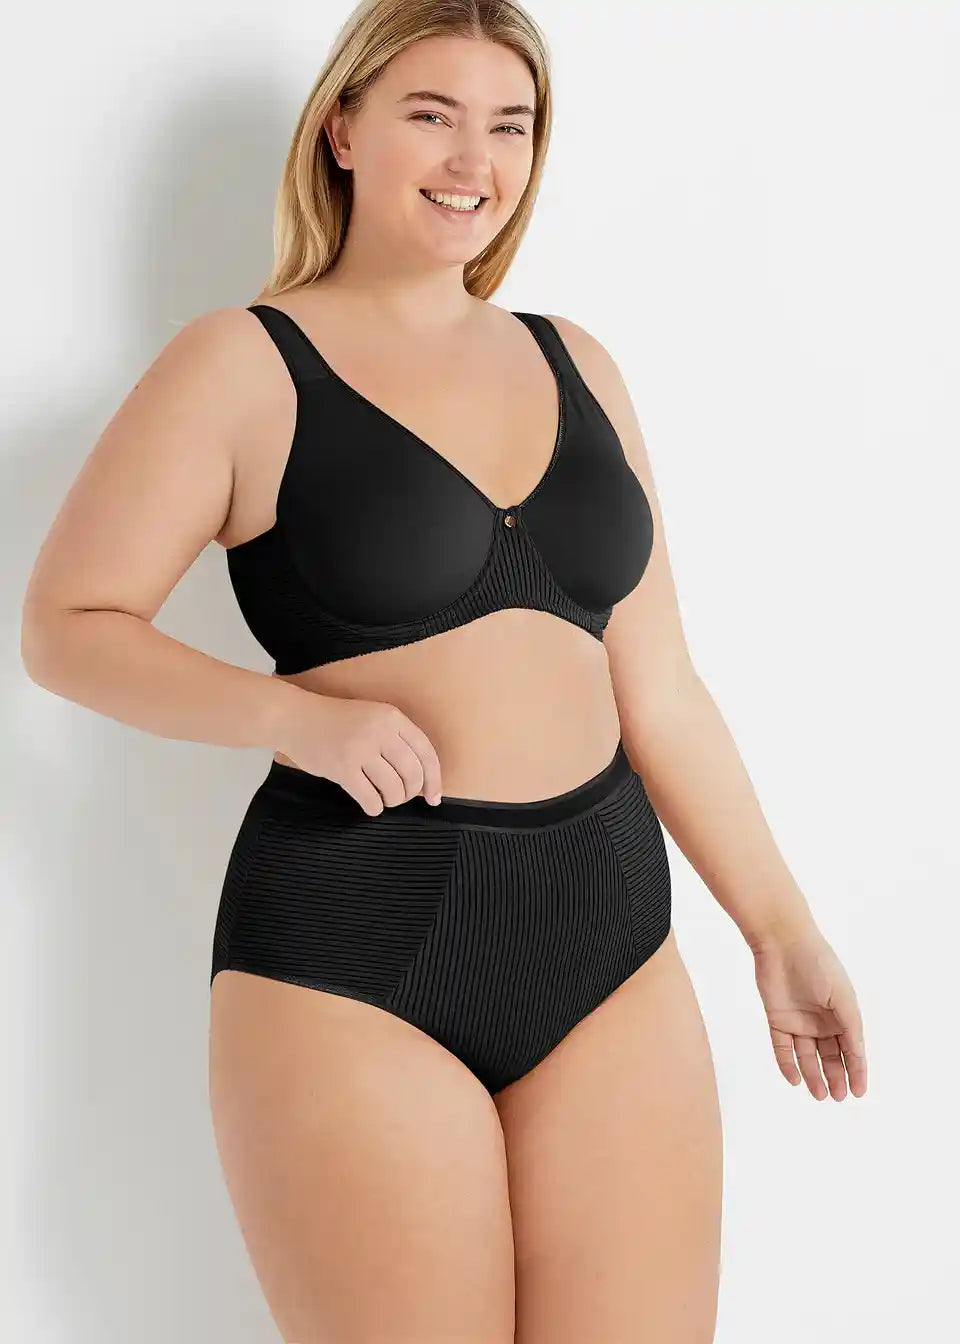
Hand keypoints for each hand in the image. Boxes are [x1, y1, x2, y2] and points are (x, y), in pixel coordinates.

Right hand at [275, 689, 442, 816]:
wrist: (296, 718)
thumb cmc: (335, 722)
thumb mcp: (372, 718)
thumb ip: (395, 740)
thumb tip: (422, 779)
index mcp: (391, 717)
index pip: (426, 752)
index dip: (434, 779)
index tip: (433, 798)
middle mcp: (379, 731)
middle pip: (412, 774)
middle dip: (411, 793)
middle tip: (401, 798)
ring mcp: (360, 749)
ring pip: (393, 788)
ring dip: (392, 801)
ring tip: (383, 799)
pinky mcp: (341, 768)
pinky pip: (370, 798)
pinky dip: (375, 807)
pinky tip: (370, 805)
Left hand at [752, 925, 866, 1099]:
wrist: (783, 943)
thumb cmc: (819, 964)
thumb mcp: (842, 997)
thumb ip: (850, 1026)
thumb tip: (858, 1054)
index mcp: (842, 1013)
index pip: (851, 1048)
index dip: (857, 1071)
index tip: (859, 1092)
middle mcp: (821, 1020)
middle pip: (830, 1055)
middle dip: (836, 1077)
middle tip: (839, 1097)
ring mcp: (799, 1021)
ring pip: (807, 1056)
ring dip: (813, 1075)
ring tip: (820, 1095)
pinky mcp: (777, 1019)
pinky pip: (782, 1047)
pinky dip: (788, 1064)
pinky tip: (795, 1079)